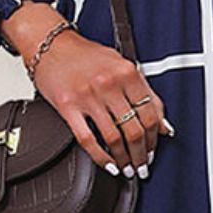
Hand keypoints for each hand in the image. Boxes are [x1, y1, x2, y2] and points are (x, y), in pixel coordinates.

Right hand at [0, 1, 169, 178]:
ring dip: (123, 159)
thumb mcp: (120, 65)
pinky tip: (108, 164)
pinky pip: (88, 140)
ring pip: (114, 138)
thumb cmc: (84, 54)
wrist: (50, 44)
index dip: (154, 138)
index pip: (150, 113)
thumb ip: (144, 92)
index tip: (153, 149)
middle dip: (141, 154)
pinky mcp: (68, 106)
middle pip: (134, 129)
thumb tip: (162, 123)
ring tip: (126, 168)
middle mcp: (109, 83)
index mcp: (127, 72)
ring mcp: (88, 96)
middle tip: (142, 165)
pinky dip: (101, 157)